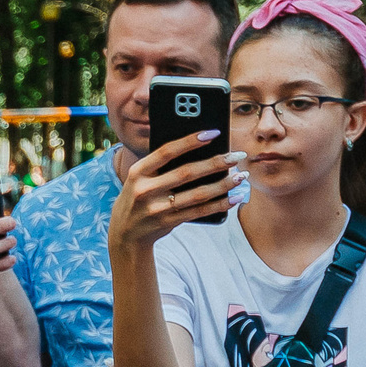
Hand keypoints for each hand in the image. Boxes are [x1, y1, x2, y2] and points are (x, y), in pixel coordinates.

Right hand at [107, 132, 245, 257]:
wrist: (124, 233)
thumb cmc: (139, 197)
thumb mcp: (140, 178)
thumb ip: (161, 165)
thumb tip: (201, 149)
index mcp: (138, 172)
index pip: (167, 152)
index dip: (191, 141)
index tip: (215, 133)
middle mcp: (145, 190)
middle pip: (187, 173)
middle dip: (216, 163)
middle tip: (237, 155)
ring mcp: (156, 208)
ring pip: (197, 194)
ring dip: (223, 185)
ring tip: (241, 176)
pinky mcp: (167, 222)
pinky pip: (198, 212)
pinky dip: (219, 204)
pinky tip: (234, 197)